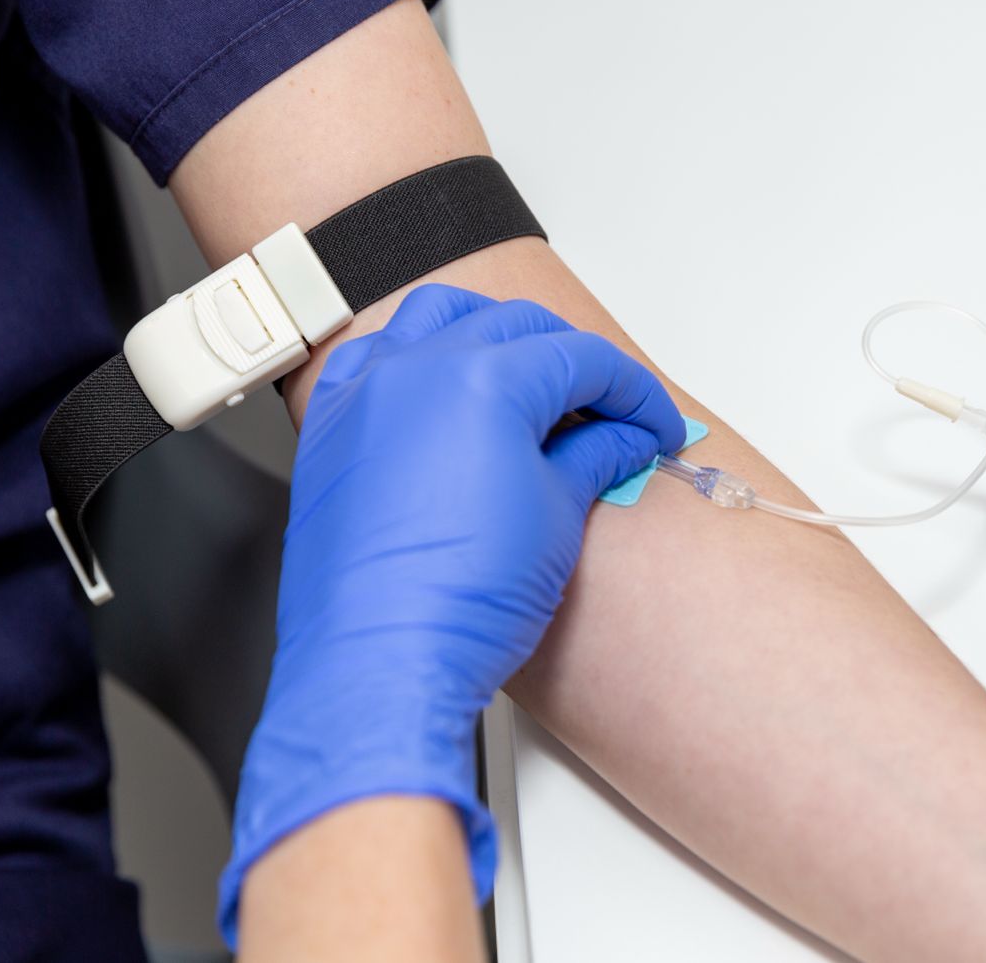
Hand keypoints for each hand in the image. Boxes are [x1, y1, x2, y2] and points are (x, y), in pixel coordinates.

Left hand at [218, 285, 684, 941]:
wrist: (384, 666)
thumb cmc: (460, 605)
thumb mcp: (557, 516)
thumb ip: (594, 455)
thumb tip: (619, 437)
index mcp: (484, 381)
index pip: (582, 359)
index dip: (634, 393)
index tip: (654, 425)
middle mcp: (417, 370)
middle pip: (518, 328)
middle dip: (575, 362)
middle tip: (608, 411)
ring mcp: (366, 393)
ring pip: (439, 319)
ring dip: (492, 336)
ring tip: (525, 378)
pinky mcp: (331, 429)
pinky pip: (372, 358)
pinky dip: (415, 357)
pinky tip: (438, 389)